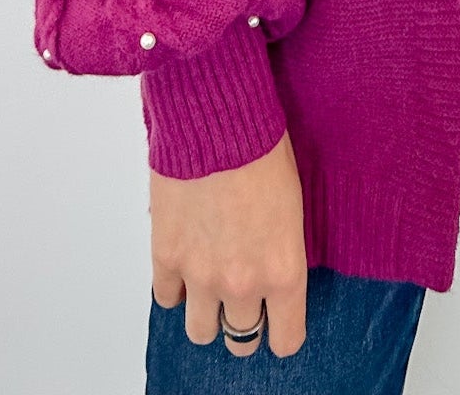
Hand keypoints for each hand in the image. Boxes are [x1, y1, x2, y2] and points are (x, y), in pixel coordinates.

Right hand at [149, 129, 307, 357]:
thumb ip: (280, 249)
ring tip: (209, 288)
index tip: (278, 322)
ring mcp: (200, 275)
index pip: (286, 339)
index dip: (282, 332)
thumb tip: (269, 267)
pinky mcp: (166, 256)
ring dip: (206, 312)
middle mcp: (243, 284)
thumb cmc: (263, 147)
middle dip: (244, 323)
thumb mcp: (293, 203)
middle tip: (241, 300)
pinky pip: (166, 297)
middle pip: (242, 340)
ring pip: (201, 331)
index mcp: (284, 271)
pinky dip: (174, 286)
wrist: (217, 118)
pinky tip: (184, 263)